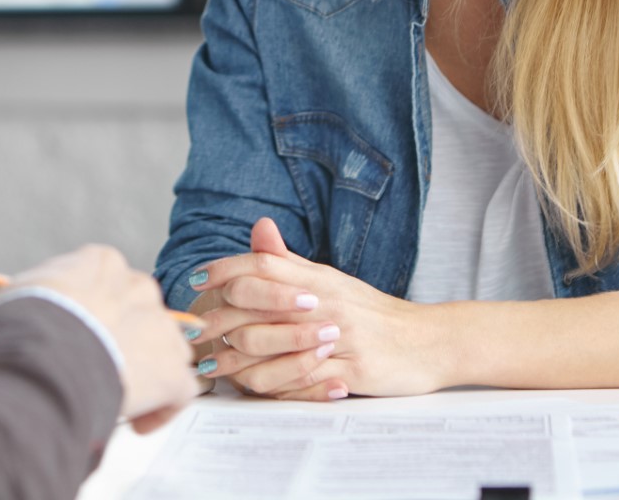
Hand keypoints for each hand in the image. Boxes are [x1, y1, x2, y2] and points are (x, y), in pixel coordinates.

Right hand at [16, 245, 200, 432]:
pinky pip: (179, 390)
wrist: (44, 358)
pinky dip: (161, 409)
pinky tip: (137, 423)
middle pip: (140, 315)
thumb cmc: (25, 326)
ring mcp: (161, 328)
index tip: (83, 334)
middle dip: (125, 342)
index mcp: (103, 264)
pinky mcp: (172, 369)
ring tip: (117, 396)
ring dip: (146, 373)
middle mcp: (138, 288)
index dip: (96, 313)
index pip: (109, 284)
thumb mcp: (24, 291)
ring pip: (165, 349)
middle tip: (98, 368)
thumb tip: (37, 303)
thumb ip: (44, 293)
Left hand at [190, 218, 451, 400]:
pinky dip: (270, 388)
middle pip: (256, 307)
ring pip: (270, 349)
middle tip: (190, 335)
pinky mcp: (350, 372)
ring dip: (234, 363)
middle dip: (216, 323)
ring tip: (211, 371)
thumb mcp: (331, 280)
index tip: (194, 280)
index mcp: (318, 278)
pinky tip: (251, 390)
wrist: (428, 341)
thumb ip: (290, 262)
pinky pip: (299, 382)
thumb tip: (259, 228)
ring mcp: (337, 339)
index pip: (261, 265)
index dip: (223, 270)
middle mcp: (324, 303)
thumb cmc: (372, 312)